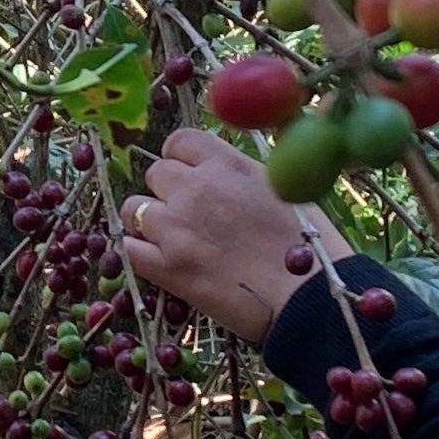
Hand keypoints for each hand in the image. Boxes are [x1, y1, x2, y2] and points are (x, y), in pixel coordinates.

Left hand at [118, 129, 354, 346]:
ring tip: (169, 239)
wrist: (307, 297)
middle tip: (186, 214)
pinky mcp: (166, 267)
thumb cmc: (310, 247)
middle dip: (166, 191)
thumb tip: (226, 173)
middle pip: (156, 174)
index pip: (180, 141)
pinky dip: (137, 253)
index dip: (181, 159)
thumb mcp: (284, 190)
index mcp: (228, 164)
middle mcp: (195, 188)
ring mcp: (176, 227)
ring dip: (147, 221)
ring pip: (134, 210)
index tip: (189, 175)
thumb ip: (245, 176)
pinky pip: (128, 249)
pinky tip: (156, 262)